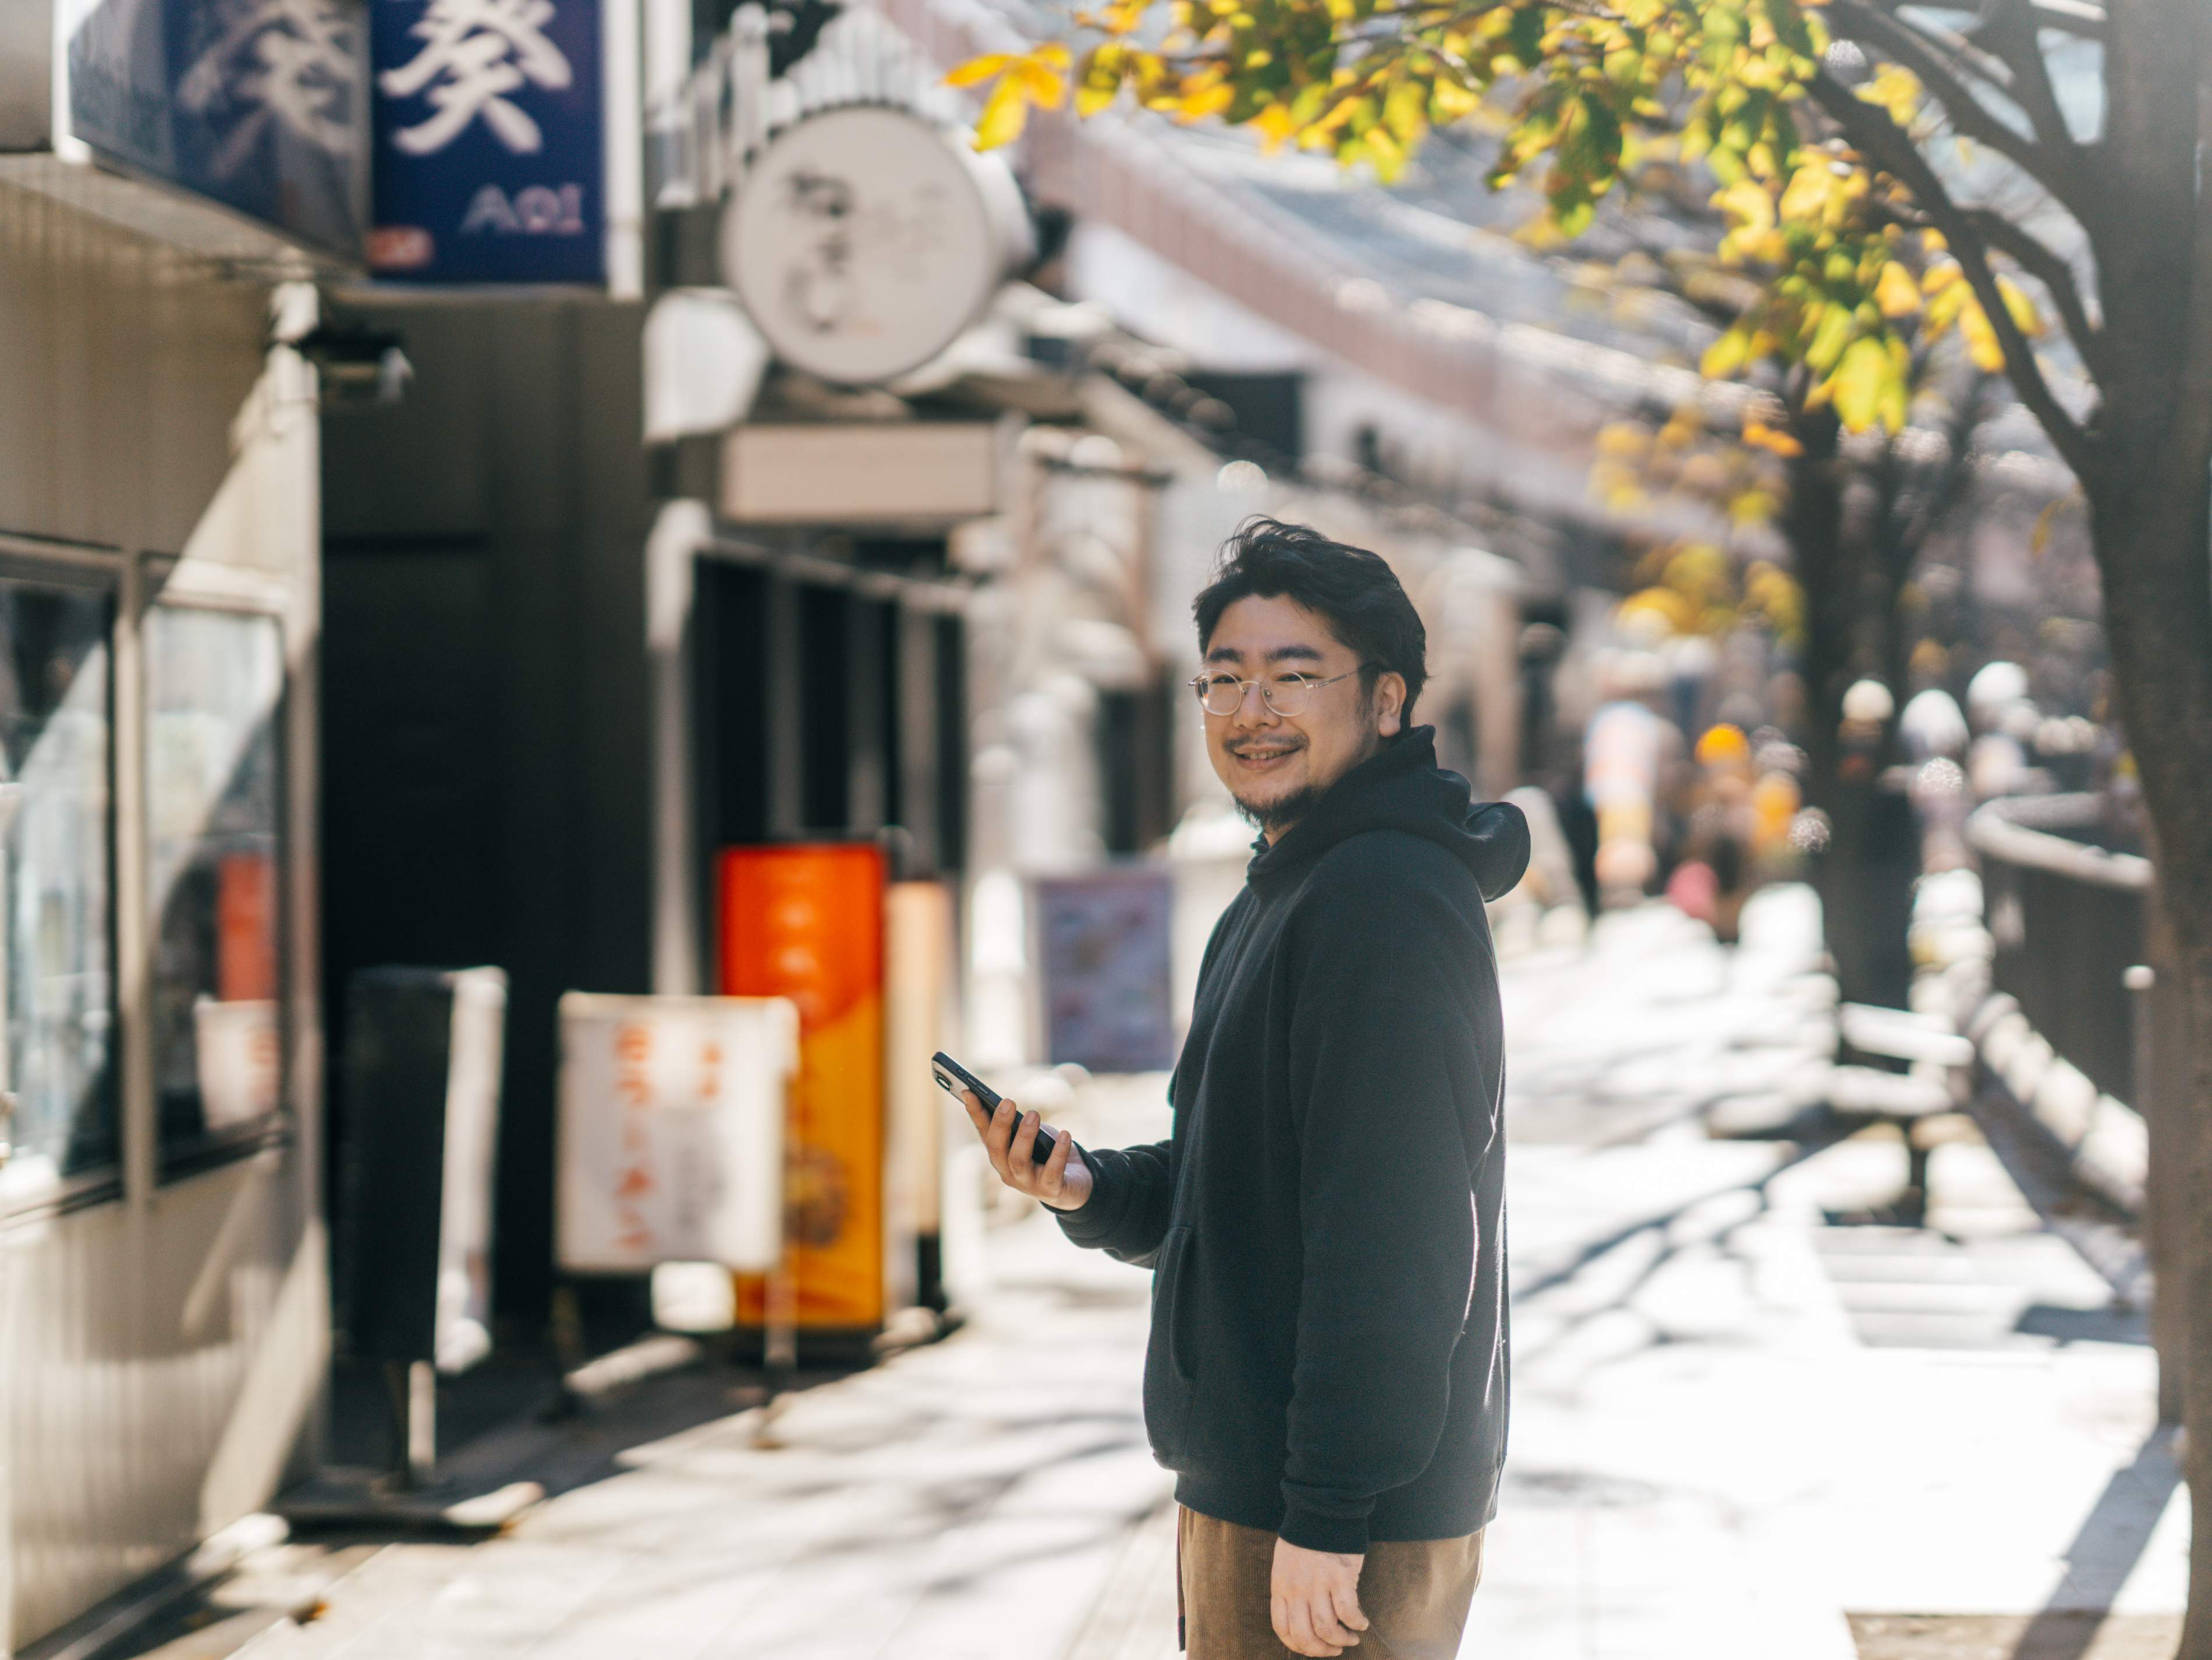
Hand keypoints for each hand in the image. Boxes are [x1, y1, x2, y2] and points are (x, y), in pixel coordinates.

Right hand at [957, 1086, 1092, 1211]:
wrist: (1074, 1184)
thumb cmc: (1047, 1153)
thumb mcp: (1032, 1136)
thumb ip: (1018, 1125)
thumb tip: (1007, 1106)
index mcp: (1000, 1155)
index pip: (984, 1132)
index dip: (975, 1113)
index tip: (968, 1091)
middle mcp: (1008, 1171)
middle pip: (996, 1148)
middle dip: (1000, 1123)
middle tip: (1008, 1101)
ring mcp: (1027, 1183)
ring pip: (1018, 1160)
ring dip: (1025, 1135)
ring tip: (1034, 1114)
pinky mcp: (1051, 1190)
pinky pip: (1052, 1171)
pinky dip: (1059, 1152)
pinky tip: (1065, 1134)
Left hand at [1271, 1537, 1367, 1655]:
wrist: (1322, 1510)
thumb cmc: (1305, 1539)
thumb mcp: (1285, 1565)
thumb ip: (1291, 1591)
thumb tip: (1304, 1620)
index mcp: (1280, 1587)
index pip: (1282, 1630)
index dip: (1299, 1647)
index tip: (1314, 1648)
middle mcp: (1296, 1589)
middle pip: (1305, 1636)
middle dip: (1322, 1650)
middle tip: (1335, 1649)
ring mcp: (1317, 1583)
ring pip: (1327, 1629)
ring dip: (1342, 1640)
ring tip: (1351, 1637)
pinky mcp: (1339, 1576)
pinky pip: (1348, 1612)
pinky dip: (1356, 1623)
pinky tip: (1362, 1622)